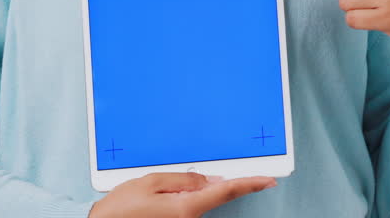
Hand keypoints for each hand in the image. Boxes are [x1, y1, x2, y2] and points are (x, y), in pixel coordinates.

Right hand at [88, 172, 276, 217]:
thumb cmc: (120, 210)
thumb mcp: (150, 183)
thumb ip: (184, 179)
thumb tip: (209, 179)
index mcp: (186, 208)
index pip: (226, 191)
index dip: (250, 183)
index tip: (269, 180)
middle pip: (209, 195)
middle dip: (202, 182)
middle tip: (174, 181)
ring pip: (195, 200)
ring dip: (184, 190)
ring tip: (152, 192)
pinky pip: (185, 207)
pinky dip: (179, 197)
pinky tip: (157, 198)